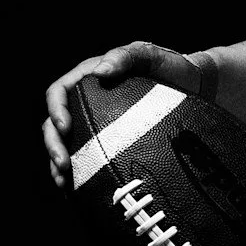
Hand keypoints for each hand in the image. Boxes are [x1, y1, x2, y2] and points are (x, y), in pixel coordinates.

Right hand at [42, 40, 203, 188]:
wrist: (192, 86)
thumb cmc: (170, 66)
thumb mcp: (149, 55)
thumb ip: (125, 57)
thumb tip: (99, 71)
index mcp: (88, 78)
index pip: (59, 93)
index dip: (56, 110)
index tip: (65, 128)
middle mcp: (86, 101)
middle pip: (55, 123)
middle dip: (53, 144)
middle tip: (63, 165)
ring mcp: (95, 124)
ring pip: (65, 144)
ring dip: (58, 164)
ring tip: (64, 183)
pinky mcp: (108, 141)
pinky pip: (85, 157)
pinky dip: (78, 174)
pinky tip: (77, 190)